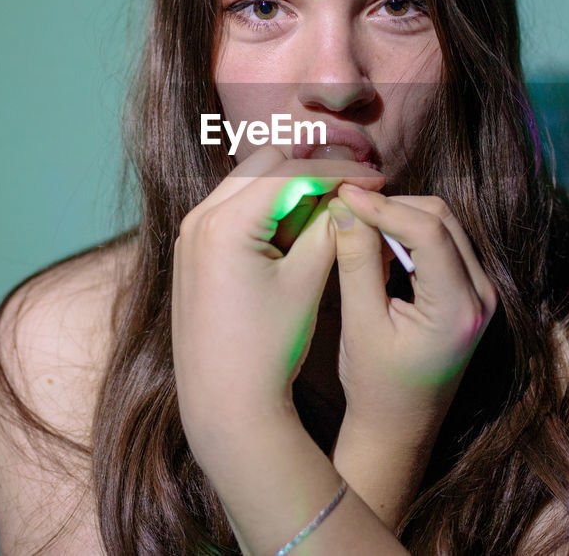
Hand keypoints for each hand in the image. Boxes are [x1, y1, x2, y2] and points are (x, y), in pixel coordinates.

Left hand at [170, 147, 385, 452]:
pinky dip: (269, 210)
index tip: (377, 178)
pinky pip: (235, 210)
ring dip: (291, 188)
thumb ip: (331, 228)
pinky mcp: (193, 252)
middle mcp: (198, 219)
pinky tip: (301, 231)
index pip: (291, 172)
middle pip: (265, 164)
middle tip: (356, 189)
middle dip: (313, 170)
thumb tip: (352, 196)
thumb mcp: (307, 281)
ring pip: (249, 183)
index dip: (340, 172)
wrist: (225, 405)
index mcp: (225, 223)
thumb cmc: (269, 348)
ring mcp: (190, 234)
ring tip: (333, 211)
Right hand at [328, 186, 498, 439]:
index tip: (344, 195)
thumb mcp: (361, 324)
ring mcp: (482, 293)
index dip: (384, 206)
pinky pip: (443, 242)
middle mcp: (482, 296)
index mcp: (458, 308)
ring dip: (401, 216)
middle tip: (347, 206)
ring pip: (443, 224)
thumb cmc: (377, 386)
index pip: (428, 231)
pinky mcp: (471, 291)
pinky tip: (376, 242)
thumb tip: (344, 206)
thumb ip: (356, 261)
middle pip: (441, 218)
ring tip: (357, 224)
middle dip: (393, 205)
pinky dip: (409, 233)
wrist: (400, 428)